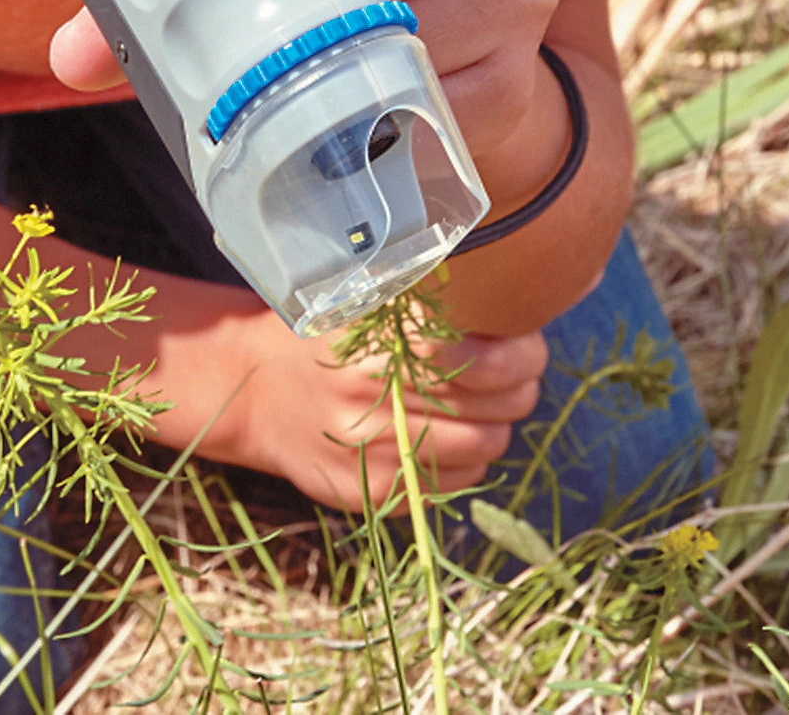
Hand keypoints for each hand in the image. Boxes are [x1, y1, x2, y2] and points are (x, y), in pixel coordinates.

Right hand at [154, 301, 547, 511]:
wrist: (255, 388)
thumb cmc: (325, 331)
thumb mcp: (367, 295)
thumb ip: (435, 298)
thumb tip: (532, 295)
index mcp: (374, 341)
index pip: (480, 357)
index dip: (519, 351)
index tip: (524, 340)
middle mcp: (373, 399)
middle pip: (495, 405)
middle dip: (521, 386)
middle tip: (518, 369)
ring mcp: (374, 453)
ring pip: (486, 446)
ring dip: (499, 423)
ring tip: (486, 402)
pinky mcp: (375, 493)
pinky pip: (457, 484)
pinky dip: (470, 458)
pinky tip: (449, 432)